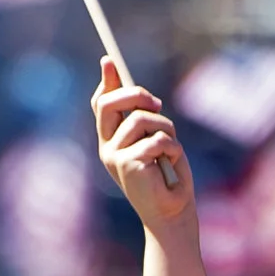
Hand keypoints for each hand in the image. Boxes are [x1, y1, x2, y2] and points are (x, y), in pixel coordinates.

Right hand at [92, 69, 194, 231]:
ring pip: (142, 120)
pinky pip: (157, 139)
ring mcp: (115, 156)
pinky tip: (172, 163)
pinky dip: (173, 148)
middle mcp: (108, 147)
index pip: (101, 104)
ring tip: (172, 148)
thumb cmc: (168, 179)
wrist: (172, 216)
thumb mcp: (156, 143)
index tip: (110, 60)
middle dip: (136, 95)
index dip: (106, 82)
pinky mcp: (129, 164)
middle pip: (110, 103)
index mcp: (112, 140)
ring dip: (166, 128)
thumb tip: (141, 94)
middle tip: (157, 103)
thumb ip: (145, 120)